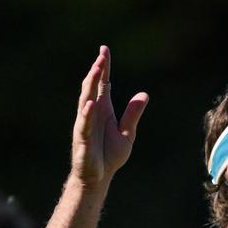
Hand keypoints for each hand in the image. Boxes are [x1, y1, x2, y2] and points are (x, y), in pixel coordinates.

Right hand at [71, 45, 148, 186]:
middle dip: (97, 71)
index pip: (102, 84)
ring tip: (96, 69)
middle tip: (102, 55)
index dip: (103, 68)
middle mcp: (92, 113)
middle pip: (93, 87)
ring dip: (90, 85)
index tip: (104, 50)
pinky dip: (87, 114)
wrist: (99, 177)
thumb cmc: (110, 155)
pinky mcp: (82, 139)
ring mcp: (85, 124)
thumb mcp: (127, 133)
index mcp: (103, 110)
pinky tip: (90, 104)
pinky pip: (84, 124)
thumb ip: (133, 114)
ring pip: (86, 100)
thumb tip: (144, 95)